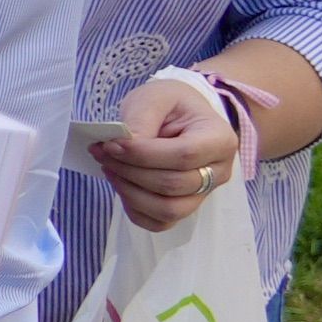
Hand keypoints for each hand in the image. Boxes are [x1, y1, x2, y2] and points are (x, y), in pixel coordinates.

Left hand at [97, 69, 244, 231]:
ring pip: (168, 210)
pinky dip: (135, 209)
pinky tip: (121, 185)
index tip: (111, 144)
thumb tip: (123, 147)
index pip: (184, 156)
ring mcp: (205, 194)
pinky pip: (160, 223)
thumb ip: (141, 120)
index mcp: (219, 139)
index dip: (143, 155)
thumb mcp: (155, 98)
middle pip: (174, 185)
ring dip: (130, 192)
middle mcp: (219, 171)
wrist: (179, 116)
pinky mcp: (186, 207)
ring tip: (109, 168)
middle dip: (130, 171)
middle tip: (102, 152)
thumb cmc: (169, 104)